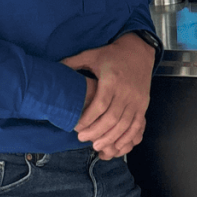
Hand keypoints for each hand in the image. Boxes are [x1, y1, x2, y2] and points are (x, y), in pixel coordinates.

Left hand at [61, 33, 155, 159]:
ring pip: (124, 125)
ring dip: (110, 138)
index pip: (100, 105)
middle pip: (111, 118)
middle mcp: (125, 91)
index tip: (76, 127)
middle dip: (96, 132)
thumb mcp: (92, 55)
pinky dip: (127, 137)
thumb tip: (53, 68)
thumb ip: (73, 63)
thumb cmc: (112, 55)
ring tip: (96, 145)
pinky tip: (117, 144)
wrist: (139, 51)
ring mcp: (136, 99)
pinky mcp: (143, 104)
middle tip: (82, 138)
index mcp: (111, 80)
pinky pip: (137, 125)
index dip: (88, 119)